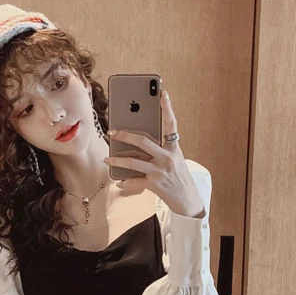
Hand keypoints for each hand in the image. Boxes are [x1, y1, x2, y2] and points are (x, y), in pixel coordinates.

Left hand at [103, 88, 205, 217]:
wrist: (188, 200)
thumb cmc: (179, 177)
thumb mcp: (175, 160)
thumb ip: (160, 150)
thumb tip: (137, 144)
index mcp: (174, 149)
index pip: (172, 124)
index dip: (168, 108)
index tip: (163, 93)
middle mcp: (167, 158)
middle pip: (143, 142)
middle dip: (125, 135)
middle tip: (112, 132)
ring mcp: (160, 172)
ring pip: (133, 162)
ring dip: (117, 161)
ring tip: (107, 160)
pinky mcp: (154, 185)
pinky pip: (134, 182)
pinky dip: (124, 182)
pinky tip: (118, 182)